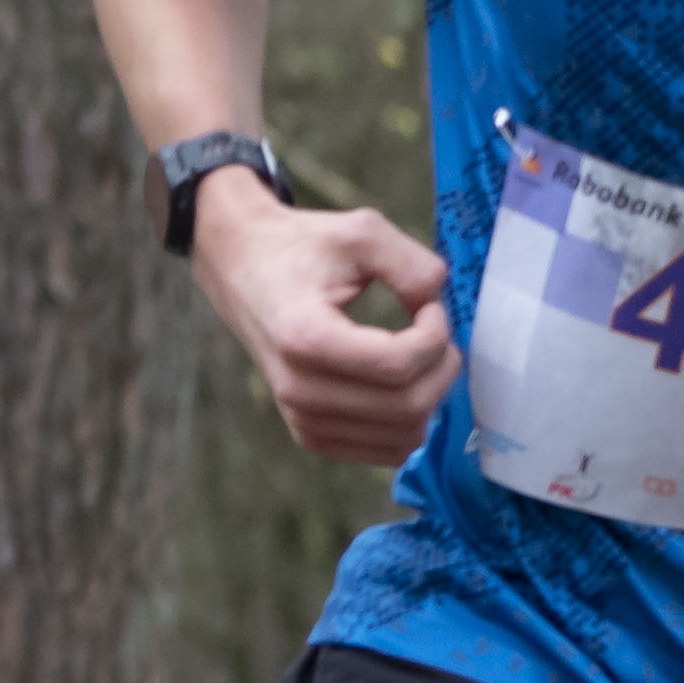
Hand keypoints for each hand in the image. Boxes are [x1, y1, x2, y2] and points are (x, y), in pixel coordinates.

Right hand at [189, 171, 452, 465]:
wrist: (241, 266)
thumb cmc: (301, 246)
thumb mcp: (361, 231)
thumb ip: (413, 265)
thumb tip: (439, 305)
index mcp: (304, 336)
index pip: (398, 365)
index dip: (436, 335)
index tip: (430, 306)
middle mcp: (297, 387)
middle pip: (406, 406)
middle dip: (442, 368)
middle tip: (435, 332)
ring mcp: (300, 416)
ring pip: (402, 436)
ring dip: (431, 395)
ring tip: (419, 356)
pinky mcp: (308, 432)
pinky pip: (383, 451)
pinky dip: (410, 423)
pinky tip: (404, 385)